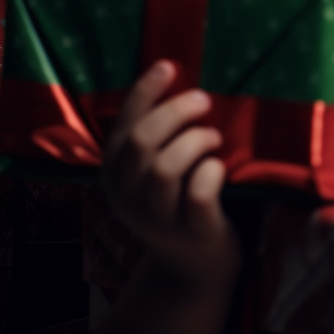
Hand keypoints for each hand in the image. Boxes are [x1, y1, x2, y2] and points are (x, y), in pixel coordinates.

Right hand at [100, 60, 240, 287]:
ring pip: (166, 167)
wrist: (192, 268)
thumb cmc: (178, 203)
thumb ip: (156, 137)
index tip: (169, 65)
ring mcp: (159, 218)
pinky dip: (212, 172)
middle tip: (205, 100)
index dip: (144, 92)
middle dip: (176, 111)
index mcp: (113, 174)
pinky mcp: (193, 231)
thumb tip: (175, 75)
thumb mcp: (153, 172)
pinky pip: (199, 193)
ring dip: (195, 141)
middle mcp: (127, 196)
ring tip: (214, 138)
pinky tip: (220, 167)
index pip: (121, 125)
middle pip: (142, 141)